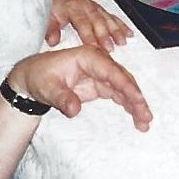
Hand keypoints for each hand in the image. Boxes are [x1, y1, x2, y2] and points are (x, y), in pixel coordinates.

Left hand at [6, 46, 152, 131]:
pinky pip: (119, 94)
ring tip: (145, 122)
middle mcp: (98, 62)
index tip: (138, 101)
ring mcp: (101, 73)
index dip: (126, 86)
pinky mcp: (100, 85)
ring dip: (136, 104)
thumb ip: (62, 98)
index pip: (112, 71)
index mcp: (88, 56)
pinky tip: (137, 118)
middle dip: (136, 97)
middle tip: (146, 116)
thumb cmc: (39, 78)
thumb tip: (74, 110)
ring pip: (124, 87)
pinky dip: (129, 105)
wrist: (33, 79)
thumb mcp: (47, 88)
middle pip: (123, 79)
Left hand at [47, 0, 132, 50]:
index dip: (88, 34)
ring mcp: (95, 7)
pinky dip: (122, 25)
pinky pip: (113, 16)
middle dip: (105, 34)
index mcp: (72, 7)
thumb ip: (50, 29)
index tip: (93, 46)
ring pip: (107, 17)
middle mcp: (85, 5)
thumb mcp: (48, 17)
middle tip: (110, 48)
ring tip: (122, 42)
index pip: (82, 22)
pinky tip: (129, 33)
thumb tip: (53, 40)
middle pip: (97, 20)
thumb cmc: (54, 7)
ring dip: (116, 30)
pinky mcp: (101, 9)